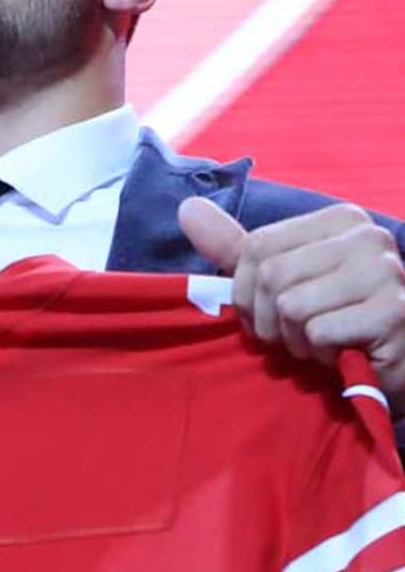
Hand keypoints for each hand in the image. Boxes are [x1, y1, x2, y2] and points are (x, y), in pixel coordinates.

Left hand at [179, 198, 404, 415]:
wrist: (394, 364)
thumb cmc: (333, 322)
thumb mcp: (281, 280)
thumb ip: (235, 247)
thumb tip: (187, 207)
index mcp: (339, 220)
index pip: (256, 247)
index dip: (246, 292)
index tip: (267, 313)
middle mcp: (366, 236)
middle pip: (271, 276)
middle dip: (268, 321)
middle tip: (294, 336)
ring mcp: (385, 271)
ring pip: (291, 306)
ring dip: (295, 340)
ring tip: (321, 343)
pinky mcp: (392, 311)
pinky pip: (318, 332)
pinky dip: (320, 353)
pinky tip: (343, 354)